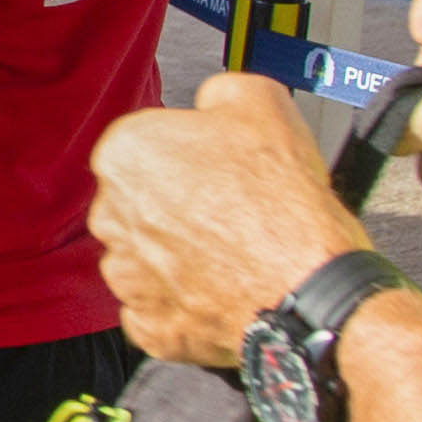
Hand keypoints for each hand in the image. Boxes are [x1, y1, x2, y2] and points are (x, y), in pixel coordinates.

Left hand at [86, 72, 371, 369]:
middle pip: (138, 202)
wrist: (309, 284)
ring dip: (176, 254)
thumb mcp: (260, 100)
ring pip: (144, 257)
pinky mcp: (149, 327)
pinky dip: (184, 302)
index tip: (215, 164)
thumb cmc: (283, 200)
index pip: (142, 144)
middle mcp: (112, 215)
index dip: (185, 153)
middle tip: (229, 207)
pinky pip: (157, 309)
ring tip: (232, 250)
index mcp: (126, 153)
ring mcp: (128, 277)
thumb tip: (211, 104)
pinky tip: (221, 288)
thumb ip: (216, 94)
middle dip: (175, 204)